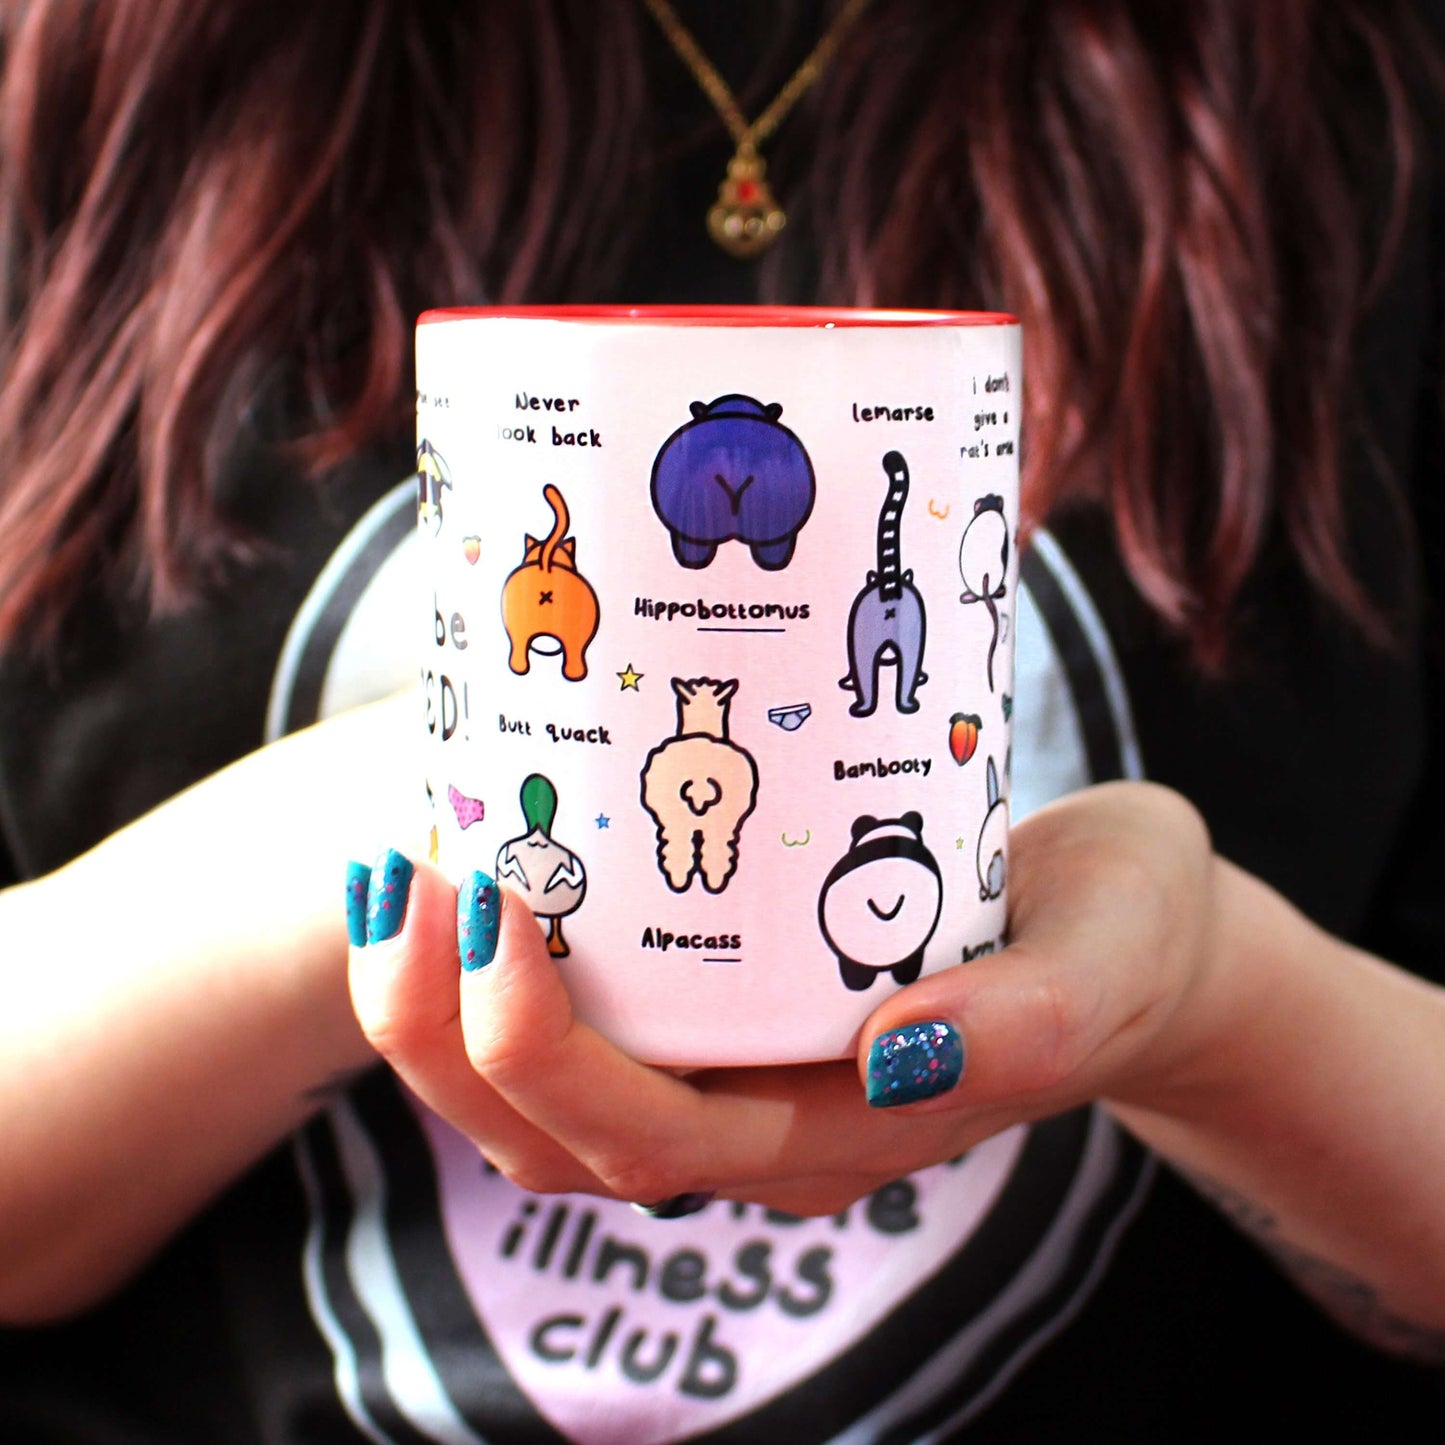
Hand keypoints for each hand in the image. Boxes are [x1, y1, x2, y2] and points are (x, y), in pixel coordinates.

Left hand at [346, 782, 1224, 1215]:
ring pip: (533, 1097)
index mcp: (832, 1132)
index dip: (537, 1046)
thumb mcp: (1102, 969)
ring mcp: (727, 1073)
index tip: (500, 897)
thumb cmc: (1119, 942)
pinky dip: (493, 965)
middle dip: (440, 1023)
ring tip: (398, 864)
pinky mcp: (720, 1011)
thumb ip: (1025, 1026)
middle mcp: (755, 1123)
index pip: (643, 1137)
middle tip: (405, 868)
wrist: (1127, 929)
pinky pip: (578, 1018)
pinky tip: (475, 853)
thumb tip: (894, 1054)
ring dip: (437, 1003)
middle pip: (547, 1132)